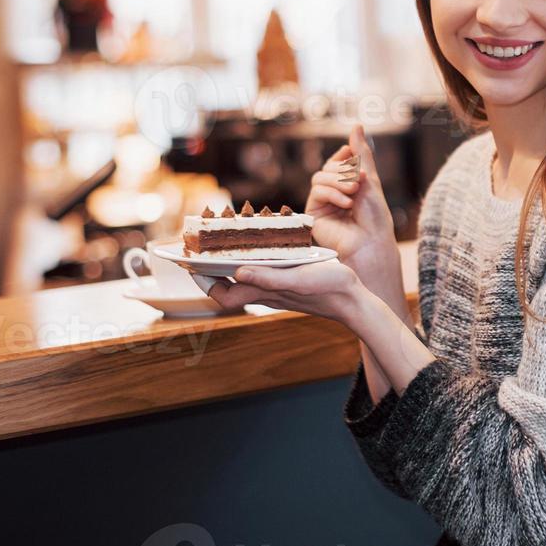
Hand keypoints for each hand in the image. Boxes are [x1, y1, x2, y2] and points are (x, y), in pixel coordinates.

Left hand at [204, 260, 364, 323]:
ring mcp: (279, 289)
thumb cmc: (329, 289)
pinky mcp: (290, 283)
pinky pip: (263, 274)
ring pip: (246, 279)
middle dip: (213, 271)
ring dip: (231, 264)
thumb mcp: (298, 279)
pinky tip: (260, 248)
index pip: (225, 295)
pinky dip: (253, 262)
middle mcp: (268, 293)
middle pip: (231, 287)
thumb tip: (237, 272)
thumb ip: (269, 278)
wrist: (354, 301)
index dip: (205, 283)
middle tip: (202, 249)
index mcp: (266, 293)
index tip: (191, 264)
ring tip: (224, 243)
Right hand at [306, 124, 397, 276]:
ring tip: (353, 193)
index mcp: (347, 185)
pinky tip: (346, 204)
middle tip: (358, 183)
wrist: (370, 242)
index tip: (352, 155)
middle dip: (344, 171)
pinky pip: (316, 191)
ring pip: (320, 177)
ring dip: (338, 181)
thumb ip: (361, 153)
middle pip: (328, 168)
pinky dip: (332, 193)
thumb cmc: (374, 216)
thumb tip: (357, 125)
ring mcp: (322, 203)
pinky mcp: (313, 214)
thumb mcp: (369, 179)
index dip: (344, 157)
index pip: (338, 161)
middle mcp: (333, 193)